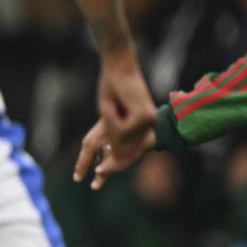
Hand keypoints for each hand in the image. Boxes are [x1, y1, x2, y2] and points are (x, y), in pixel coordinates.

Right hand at [74, 50, 158, 190]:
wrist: (119, 65)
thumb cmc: (112, 87)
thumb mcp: (110, 116)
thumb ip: (112, 136)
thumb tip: (109, 160)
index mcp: (142, 127)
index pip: (130, 152)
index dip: (115, 165)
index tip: (98, 177)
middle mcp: (149, 126)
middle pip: (126, 152)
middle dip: (110, 166)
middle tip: (96, 180)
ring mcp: (150, 122)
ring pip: (121, 142)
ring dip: (108, 129)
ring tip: (107, 108)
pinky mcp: (145, 117)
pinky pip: (121, 129)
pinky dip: (111, 119)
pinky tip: (111, 106)